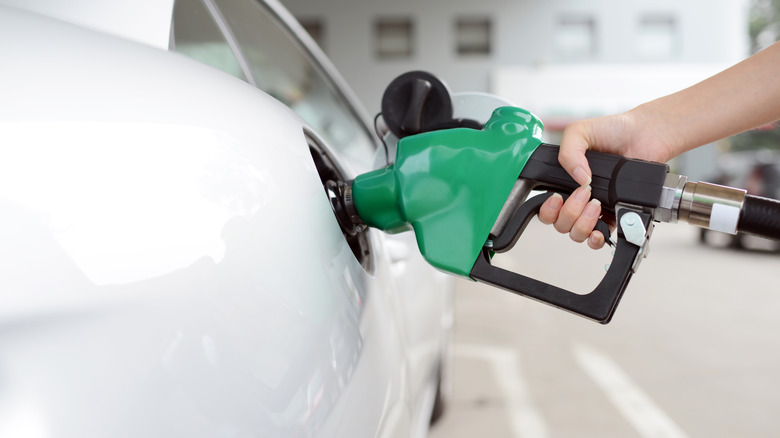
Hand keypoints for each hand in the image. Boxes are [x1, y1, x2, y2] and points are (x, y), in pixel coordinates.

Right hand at [538, 109, 676, 248]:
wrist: (646, 133)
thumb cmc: (614, 129)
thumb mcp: (579, 131)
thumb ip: (568, 152)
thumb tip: (577, 179)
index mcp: (565, 181)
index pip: (547, 209)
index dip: (548, 210)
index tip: (558, 197)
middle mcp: (578, 198)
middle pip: (561, 224)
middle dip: (570, 212)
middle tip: (585, 193)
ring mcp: (596, 209)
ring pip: (577, 234)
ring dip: (583, 224)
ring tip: (596, 205)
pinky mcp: (616, 215)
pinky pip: (601, 238)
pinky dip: (598, 238)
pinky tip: (601, 228)